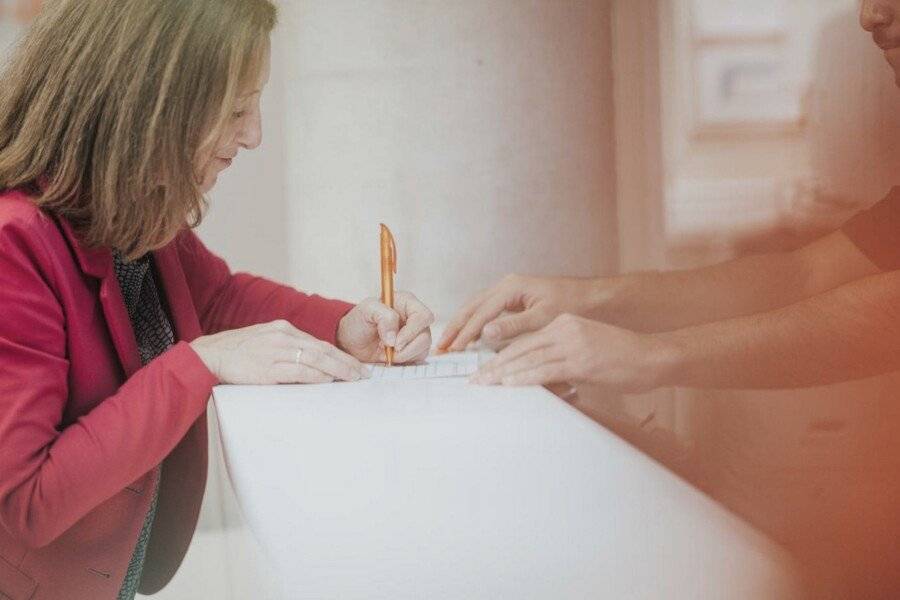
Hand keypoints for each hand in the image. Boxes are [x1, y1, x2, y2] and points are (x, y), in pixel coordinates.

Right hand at [190, 320, 367, 383]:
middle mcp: (282, 337)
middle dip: (346, 362)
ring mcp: (275, 351)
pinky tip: (328, 381)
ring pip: (315, 359)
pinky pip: (298, 372)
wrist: (209, 356)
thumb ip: (287, 348)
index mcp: (283, 329)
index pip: (319, 343)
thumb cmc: (237, 352)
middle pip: (322, 349)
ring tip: (353, 379)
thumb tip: (311, 363)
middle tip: (363, 373)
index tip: (355, 364)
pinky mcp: (267, 368)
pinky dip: (315, 376)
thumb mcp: (265, 340)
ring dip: (338, 370)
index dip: (339, 355)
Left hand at [336, 292, 433, 363]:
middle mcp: (414, 318)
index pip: (423, 316)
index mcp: (407, 303)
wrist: (352, 341)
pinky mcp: (413, 350)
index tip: (395, 343)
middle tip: (390, 351)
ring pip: (423, 348)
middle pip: (425, 335)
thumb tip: (394, 338)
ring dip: (405, 355)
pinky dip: (405, 361)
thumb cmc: (359, 321)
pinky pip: (418, 358)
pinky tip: (391, 357)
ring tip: (387, 353)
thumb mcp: (367, 310)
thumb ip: (384, 317)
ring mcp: (415, 335)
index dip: (412, 331)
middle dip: (407, 347)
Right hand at [438, 275, 602, 351]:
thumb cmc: (569, 304)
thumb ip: (513, 325)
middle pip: (472, 306)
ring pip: (476, 307)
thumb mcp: (542, 317)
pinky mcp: (510, 298)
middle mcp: (505, 285)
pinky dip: (473, 323)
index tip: (454, 349)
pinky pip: (485, 310)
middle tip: (440, 346)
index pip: (481, 312)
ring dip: (461, 325)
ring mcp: (507, 290)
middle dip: (455, 327)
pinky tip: (468, 337)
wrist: (588, 296)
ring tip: (447, 343)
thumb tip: (485, 333)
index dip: (466, 332)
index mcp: (511, 287)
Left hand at [470, 314, 672, 392]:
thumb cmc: (623, 359)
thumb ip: (562, 362)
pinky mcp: (581, 361)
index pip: (525, 340)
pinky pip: (545, 370)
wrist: (652, 357)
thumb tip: (543, 381)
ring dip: (503, 373)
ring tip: (484, 384)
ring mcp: (572, 344)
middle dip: (495, 365)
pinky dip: (524, 378)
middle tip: (474, 379)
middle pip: (520, 348)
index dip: (502, 355)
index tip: (485, 368)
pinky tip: (509, 384)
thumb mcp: (587, 353)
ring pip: (528, 358)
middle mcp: (564, 329)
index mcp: (563, 324)